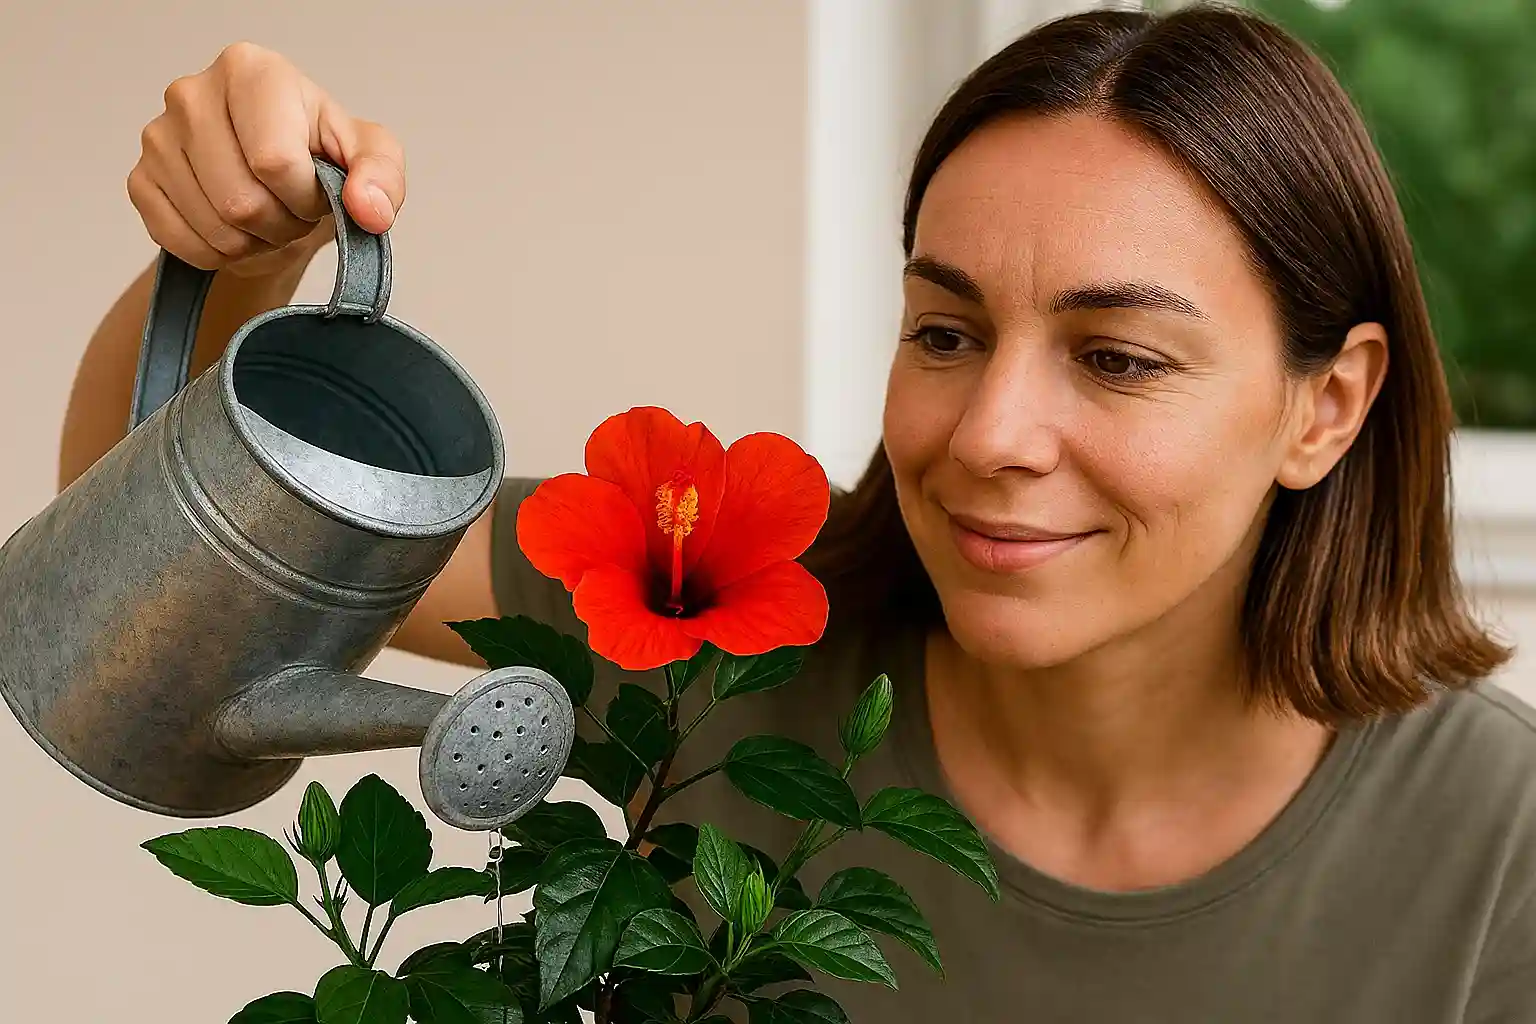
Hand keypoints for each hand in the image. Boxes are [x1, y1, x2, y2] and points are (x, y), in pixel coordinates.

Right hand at [127, 42, 406, 277]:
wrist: (277, 182)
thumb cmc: (319, 156)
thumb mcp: (370, 157)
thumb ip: (382, 176)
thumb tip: (370, 210)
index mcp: (251, 70)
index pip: (275, 161)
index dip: (306, 196)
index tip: (317, 192)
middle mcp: (192, 93)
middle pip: (243, 201)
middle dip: (282, 224)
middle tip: (293, 211)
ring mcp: (158, 137)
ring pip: (215, 229)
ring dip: (254, 242)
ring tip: (268, 217)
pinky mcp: (140, 180)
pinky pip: (182, 242)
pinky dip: (219, 254)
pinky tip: (236, 229)